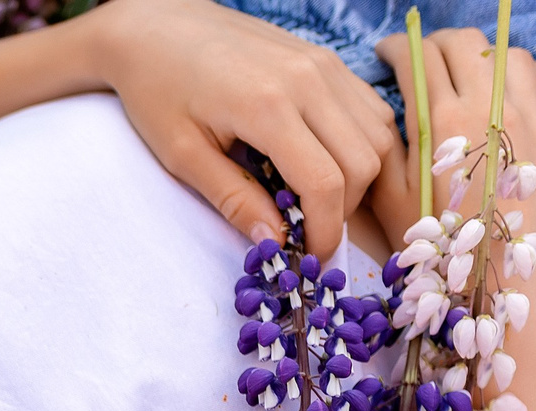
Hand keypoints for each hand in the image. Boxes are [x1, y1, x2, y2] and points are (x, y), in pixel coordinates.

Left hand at [90, 0, 400, 253]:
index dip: (325, 232)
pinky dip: (361, 146)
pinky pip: (370, 111)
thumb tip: (274, 241)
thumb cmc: (158, 90)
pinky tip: (324, 164)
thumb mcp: (182, 155)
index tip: (309, 258)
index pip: (326, 184)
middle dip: (343, 211)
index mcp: (268, 105)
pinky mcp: (327, 59)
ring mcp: (325, 63)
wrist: (157, 26)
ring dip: (357, 179)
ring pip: (378, 137)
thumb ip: (233, 199)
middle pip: (363, 163)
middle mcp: (309, 79)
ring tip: (315, 200)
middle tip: (308, 232)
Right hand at [370, 28, 535, 273]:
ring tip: (468, 79)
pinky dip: (533, 76)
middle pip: (462, 45)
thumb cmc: (443, 258)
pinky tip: (517, 92)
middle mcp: (492, 106)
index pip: (416, 57)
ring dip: (483, 59)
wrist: (512, 295)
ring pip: (509, 55)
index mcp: (441, 120)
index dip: (395, 50)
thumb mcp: (392, 204)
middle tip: (421, 62)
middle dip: (435, 45)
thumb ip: (383, 150)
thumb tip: (383, 113)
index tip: (386, 57)